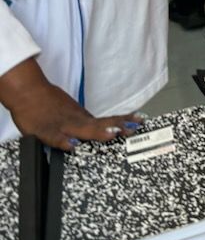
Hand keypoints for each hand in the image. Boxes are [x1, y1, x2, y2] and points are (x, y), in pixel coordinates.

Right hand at [0, 58, 143, 151]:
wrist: (29, 93)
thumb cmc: (50, 103)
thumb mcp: (72, 112)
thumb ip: (86, 123)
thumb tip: (107, 127)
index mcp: (83, 118)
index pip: (107, 121)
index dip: (123, 122)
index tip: (140, 122)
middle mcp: (77, 121)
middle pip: (100, 125)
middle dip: (117, 128)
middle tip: (134, 129)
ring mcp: (63, 126)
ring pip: (82, 129)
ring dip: (97, 132)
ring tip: (113, 135)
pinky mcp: (47, 131)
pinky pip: (55, 138)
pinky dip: (64, 141)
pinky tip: (72, 146)